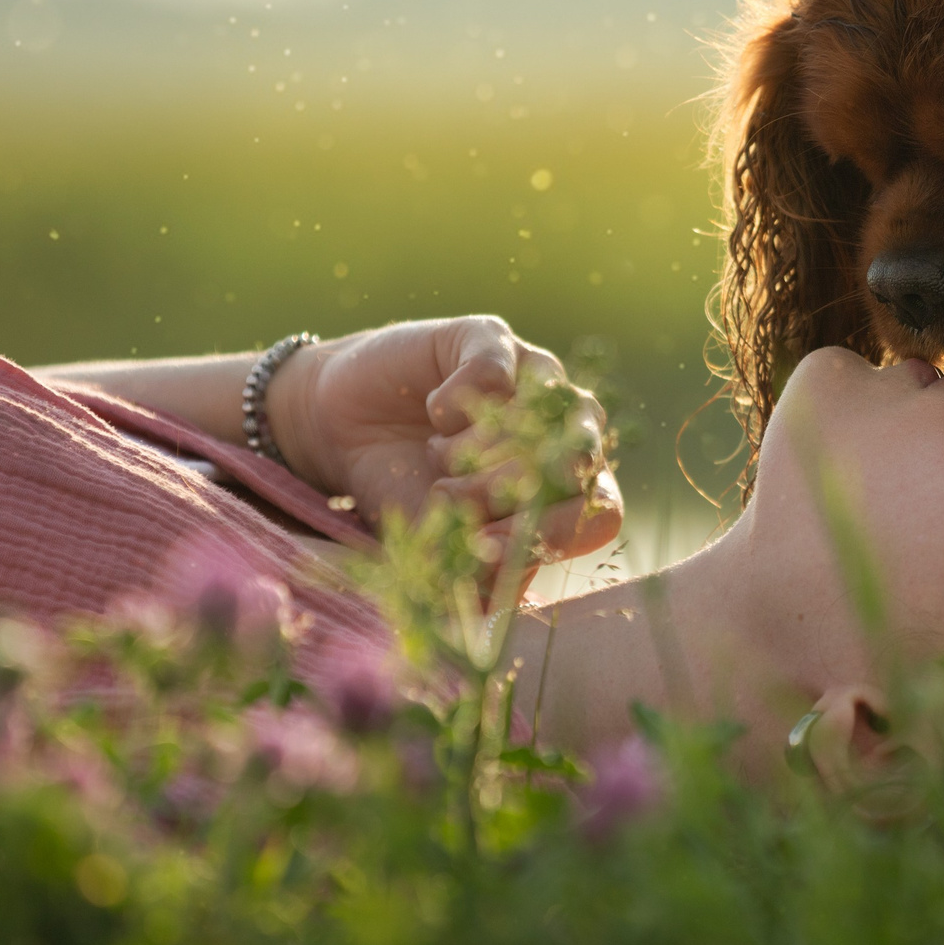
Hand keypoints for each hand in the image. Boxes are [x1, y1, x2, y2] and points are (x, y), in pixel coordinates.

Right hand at [267, 317, 620, 562]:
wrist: (343, 429)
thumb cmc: (405, 488)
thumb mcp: (440, 542)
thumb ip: (477, 577)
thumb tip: (502, 606)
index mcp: (569, 484)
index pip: (600, 513)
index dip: (548, 535)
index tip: (485, 548)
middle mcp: (566, 426)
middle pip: (571, 470)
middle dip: (499, 496)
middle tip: (446, 496)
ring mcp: (536, 376)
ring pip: (537, 422)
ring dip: (474, 454)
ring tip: (437, 456)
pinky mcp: (492, 337)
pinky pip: (493, 374)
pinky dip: (454, 405)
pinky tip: (434, 412)